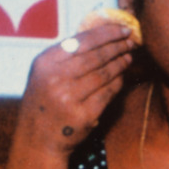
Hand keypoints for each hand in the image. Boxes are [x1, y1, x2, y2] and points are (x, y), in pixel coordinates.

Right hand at [18, 21, 135, 156]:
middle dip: (117, 46)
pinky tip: (122, 76)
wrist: (37, 139)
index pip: (81, 41)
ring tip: (128, 57)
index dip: (106, 33)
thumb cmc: (44, 102)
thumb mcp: (44, 74)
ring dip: (120, 63)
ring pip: (104, 73)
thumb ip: (65, 56)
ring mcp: (70, 97)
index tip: (122, 29)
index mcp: (45, 63)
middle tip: (131, 42)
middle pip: (96, 56)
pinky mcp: (84, 114)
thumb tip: (100, 35)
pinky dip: (118, 82)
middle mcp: (55, 78)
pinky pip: (108, 92)